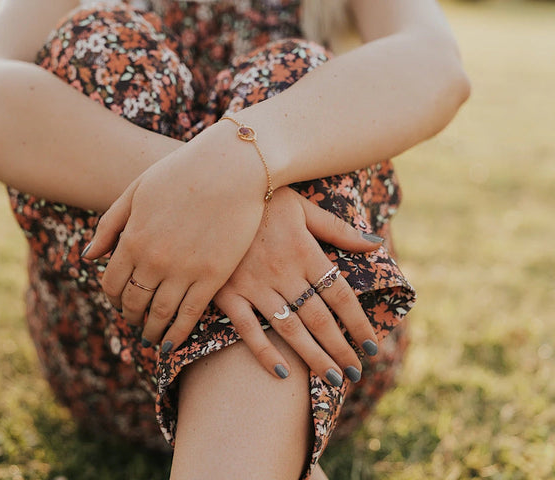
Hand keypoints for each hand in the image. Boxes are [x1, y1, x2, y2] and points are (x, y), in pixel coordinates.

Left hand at [82, 122, 267, 350]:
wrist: (232, 167)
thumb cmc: (182, 172)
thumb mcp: (136, 190)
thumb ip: (110, 225)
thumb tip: (88, 257)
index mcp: (132, 239)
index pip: (111, 283)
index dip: (112, 297)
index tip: (119, 301)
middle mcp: (154, 260)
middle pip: (133, 303)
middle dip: (130, 316)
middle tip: (135, 321)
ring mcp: (184, 270)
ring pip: (159, 315)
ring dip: (151, 331)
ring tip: (151, 336)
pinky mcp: (213, 276)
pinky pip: (190, 315)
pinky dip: (177, 334)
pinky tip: (171, 343)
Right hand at [214, 188, 381, 384]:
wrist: (213, 193)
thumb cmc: (263, 198)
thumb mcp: (304, 208)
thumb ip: (339, 230)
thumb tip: (376, 245)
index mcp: (304, 251)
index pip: (339, 294)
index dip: (358, 322)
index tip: (371, 345)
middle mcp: (282, 271)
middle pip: (318, 317)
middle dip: (340, 348)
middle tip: (356, 372)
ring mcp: (253, 284)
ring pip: (289, 328)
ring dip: (313, 357)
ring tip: (332, 378)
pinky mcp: (227, 292)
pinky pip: (247, 328)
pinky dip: (263, 352)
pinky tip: (282, 372)